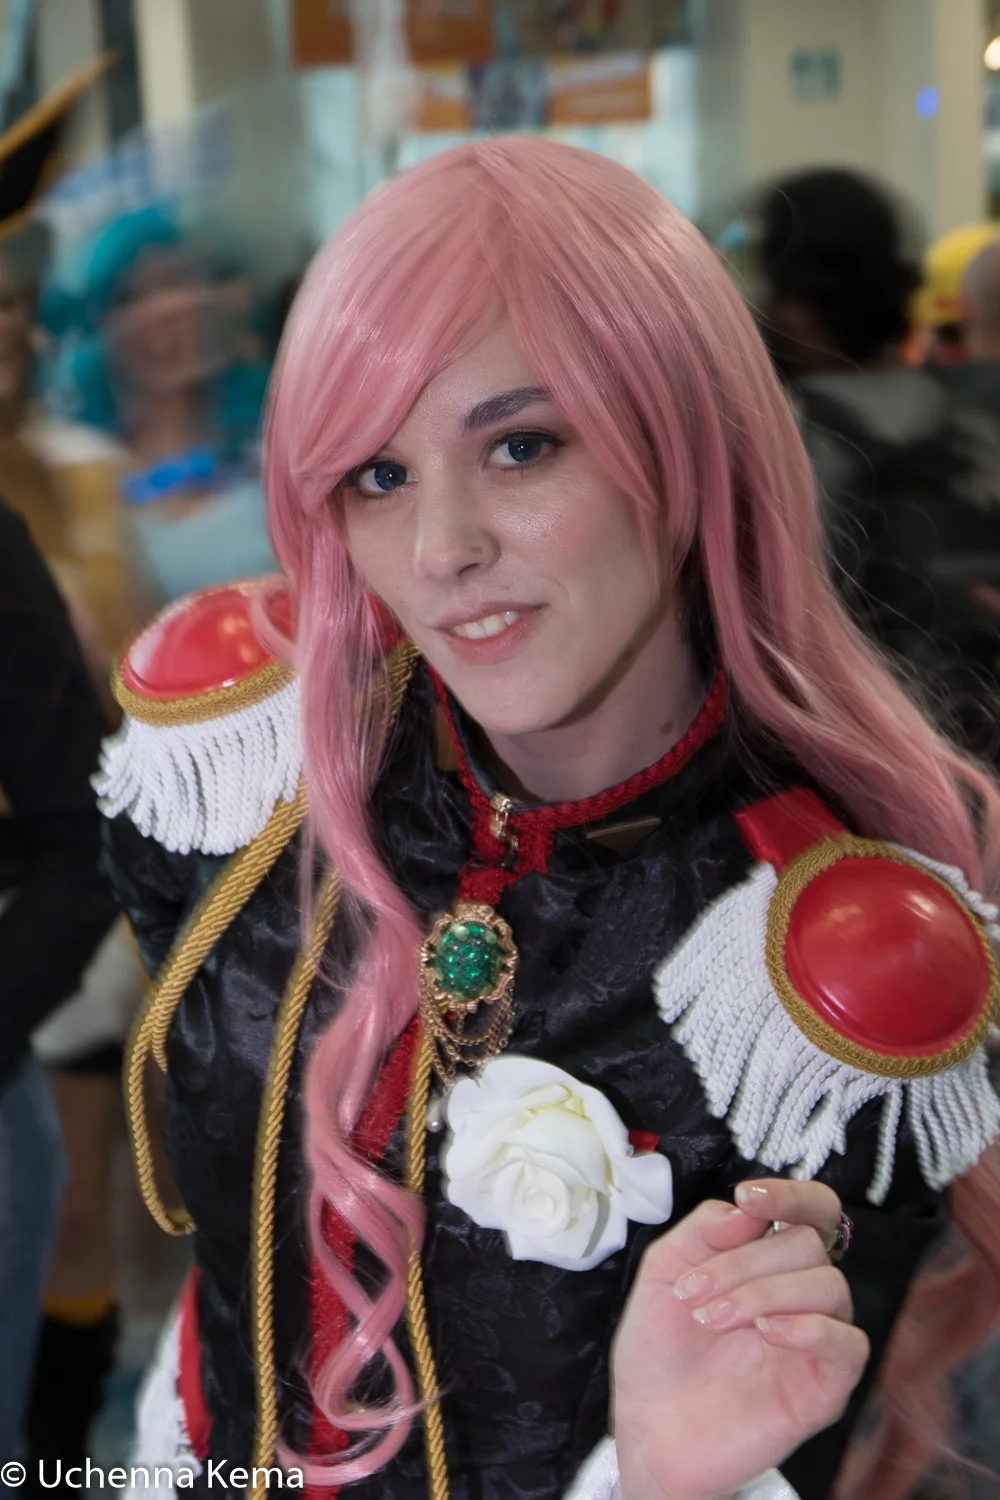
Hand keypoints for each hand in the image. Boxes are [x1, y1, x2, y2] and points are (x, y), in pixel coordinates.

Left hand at [611, 1180, 868, 1499]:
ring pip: (829, 1286)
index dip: (792, 1194)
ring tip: (712, 1320)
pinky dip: (809, 1328)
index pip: (812, 1211)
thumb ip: (704, 1229)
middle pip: (808, 1244)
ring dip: (763, 1293)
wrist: (649, 1424)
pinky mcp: (825, 1387)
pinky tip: (765, 1332)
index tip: (749, 1197)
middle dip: (746, 1261)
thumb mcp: (665, 1270)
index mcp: (768, 1259)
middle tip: (696, 1294)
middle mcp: (799, 1292)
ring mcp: (816, 1339)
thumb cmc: (659, 1348)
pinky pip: (849, 1344)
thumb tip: (746, 1210)